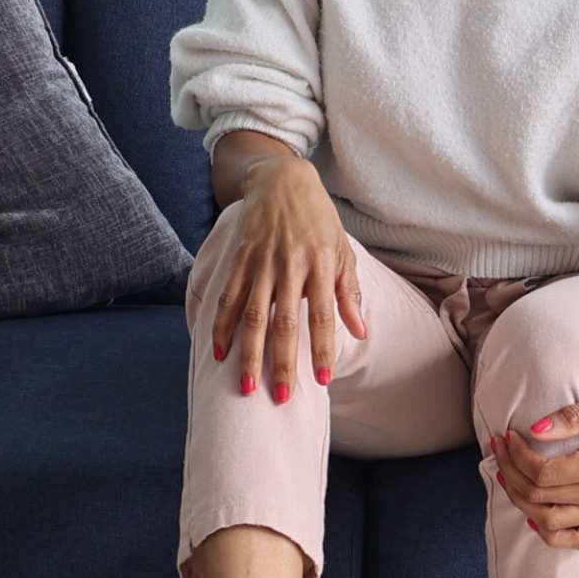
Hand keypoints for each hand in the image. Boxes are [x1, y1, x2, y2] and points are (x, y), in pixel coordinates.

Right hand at [208, 159, 367, 404]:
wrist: (282, 179)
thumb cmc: (319, 219)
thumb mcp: (342, 251)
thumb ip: (349, 293)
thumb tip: (360, 332)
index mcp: (320, 265)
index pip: (322, 317)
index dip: (322, 350)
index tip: (322, 381)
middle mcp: (290, 266)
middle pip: (284, 323)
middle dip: (282, 363)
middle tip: (280, 397)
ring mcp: (261, 263)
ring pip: (253, 316)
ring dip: (249, 353)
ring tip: (246, 385)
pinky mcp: (240, 258)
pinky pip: (228, 297)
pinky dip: (221, 325)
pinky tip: (218, 351)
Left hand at [489, 385, 578, 549]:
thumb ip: (569, 418)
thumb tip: (533, 430)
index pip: (543, 473)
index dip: (517, 457)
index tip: (506, 438)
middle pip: (541, 497)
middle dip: (511, 474)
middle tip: (499, 451)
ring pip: (551, 521)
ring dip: (521, 501)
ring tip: (508, 477)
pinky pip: (576, 540)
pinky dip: (550, 532)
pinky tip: (532, 513)